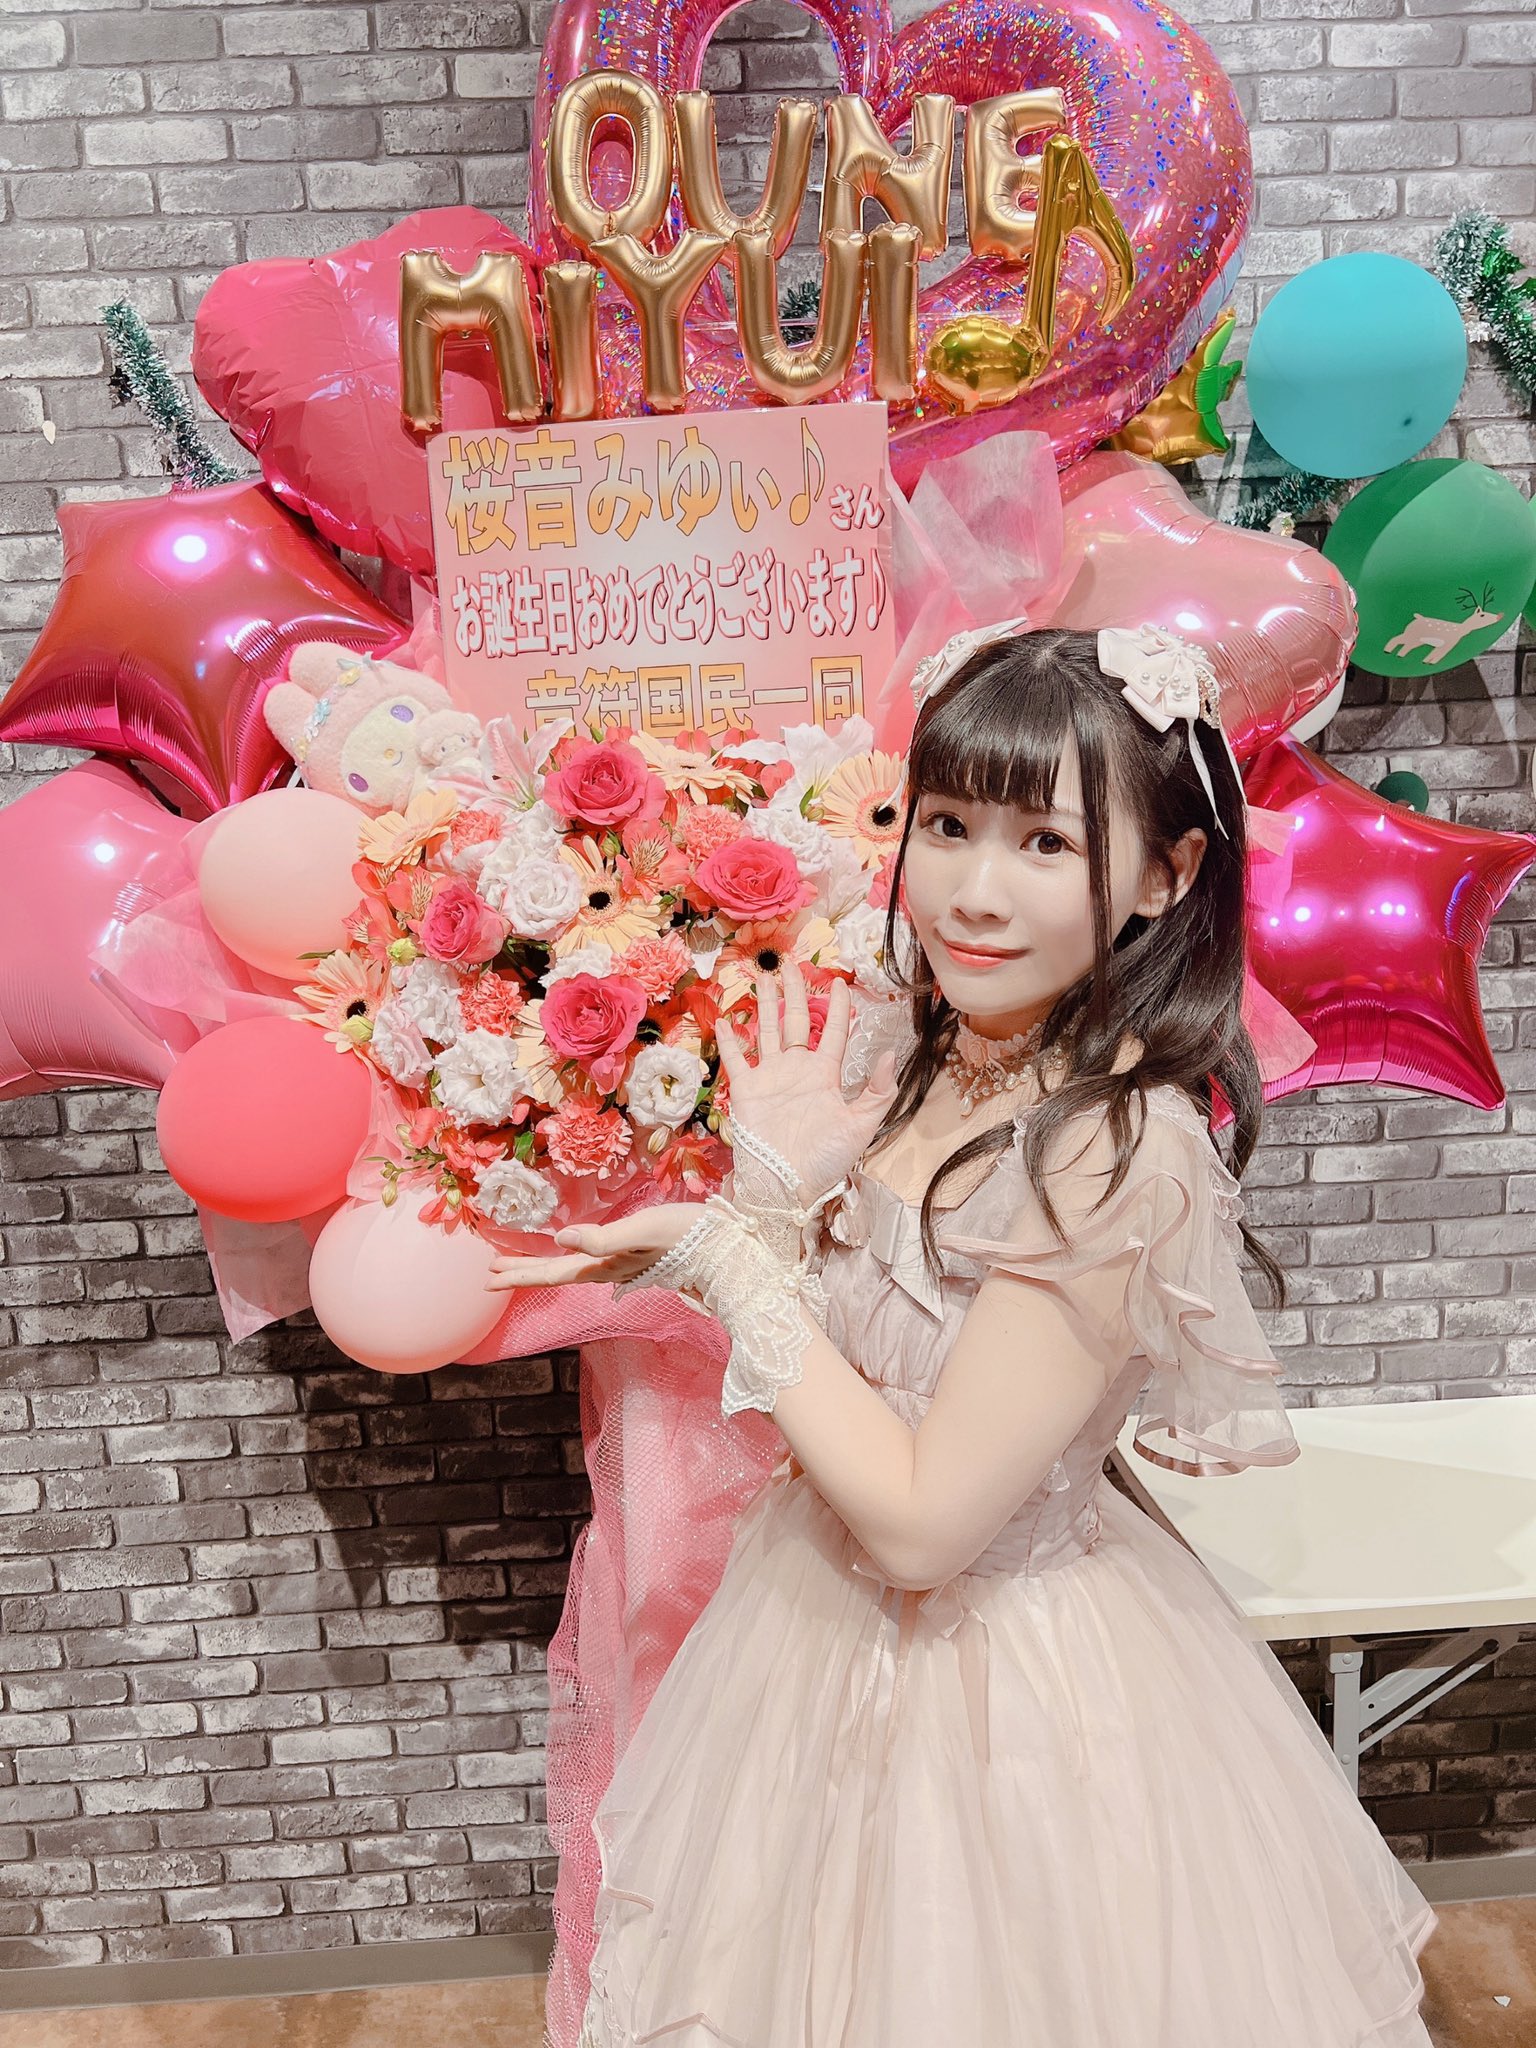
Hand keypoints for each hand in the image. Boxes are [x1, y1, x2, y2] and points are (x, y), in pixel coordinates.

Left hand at [484, 1204, 705, 1290]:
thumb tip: (559, 1239)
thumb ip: (602, 1239)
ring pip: (571, 1269)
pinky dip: (568, 1257)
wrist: (729, 1248)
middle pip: (557, 1275)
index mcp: (606, 1266)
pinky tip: (571, 1251)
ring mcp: (623, 1265)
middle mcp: (609, 1270)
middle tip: (491, 1271)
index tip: (489, 1279)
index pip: (553, 1274)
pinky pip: (589, 1259)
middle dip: (524, 1273)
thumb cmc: (688, 1235)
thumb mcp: (643, 1231)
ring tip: (517, 1263)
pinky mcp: (636, 1255)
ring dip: (541, 1267)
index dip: (520, 1276)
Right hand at [716, 957, 898, 1204]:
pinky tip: (725, 1019)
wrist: (788, 1185)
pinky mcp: (747, 1089)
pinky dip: (730, 1040)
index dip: (837, 1006)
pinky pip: (737, 1059)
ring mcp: (771, 1077)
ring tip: (762, 976)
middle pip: (797, 1021)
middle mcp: (798, 1070)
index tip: (838, 981)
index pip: (834, 1032)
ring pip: (767, 1031)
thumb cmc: (826, 1159)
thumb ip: (879, 1091)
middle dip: (795, 992)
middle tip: (790, 964)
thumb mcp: (862, 1126)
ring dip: (764, 1004)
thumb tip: (891, 1054)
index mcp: (826, 1075)